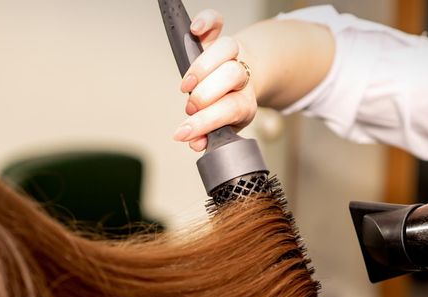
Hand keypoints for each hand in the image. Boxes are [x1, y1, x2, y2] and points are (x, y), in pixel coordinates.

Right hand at [173, 9, 257, 151]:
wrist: (243, 84)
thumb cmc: (226, 106)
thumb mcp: (222, 127)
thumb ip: (208, 135)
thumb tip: (195, 143)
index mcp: (243, 102)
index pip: (230, 110)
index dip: (206, 122)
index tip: (183, 132)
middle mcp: (241, 76)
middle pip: (232, 75)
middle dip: (206, 93)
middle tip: (190, 106)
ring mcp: (232, 55)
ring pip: (227, 49)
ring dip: (203, 66)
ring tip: (187, 84)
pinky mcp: (219, 38)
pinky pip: (217, 22)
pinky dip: (206, 21)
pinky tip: (194, 30)